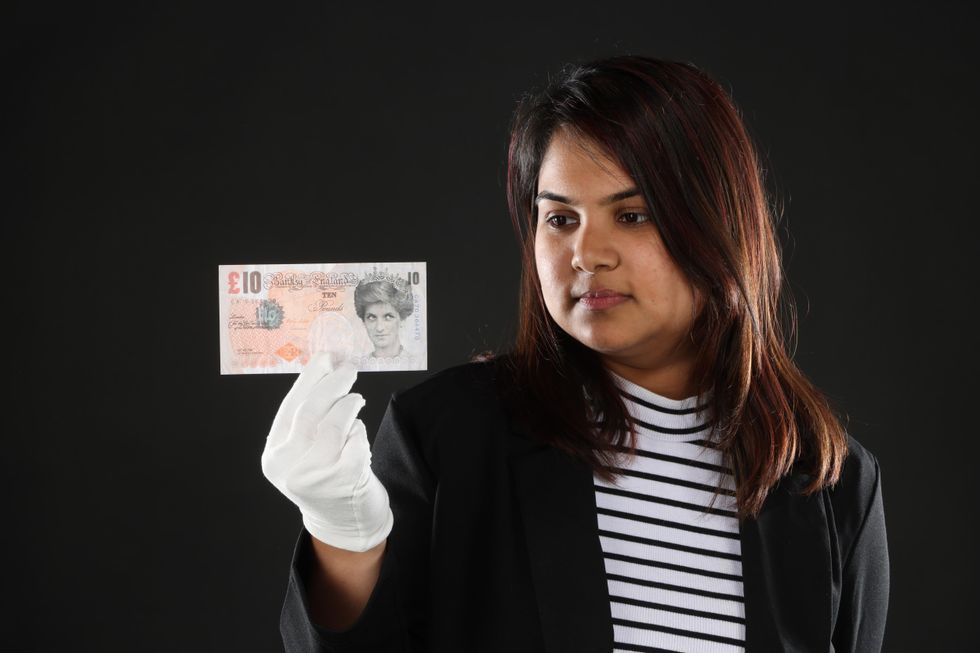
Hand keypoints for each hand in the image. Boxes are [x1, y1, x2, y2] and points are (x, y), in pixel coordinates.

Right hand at [261, 351, 393, 551]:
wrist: (345, 523)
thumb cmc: (326, 479)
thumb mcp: (304, 453)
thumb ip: (307, 420)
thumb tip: (325, 369)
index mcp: (274, 457)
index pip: (289, 408)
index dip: (309, 379)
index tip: (325, 358)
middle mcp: (289, 468)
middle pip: (310, 411)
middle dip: (332, 383)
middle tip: (348, 369)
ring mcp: (316, 476)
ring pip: (334, 423)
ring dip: (349, 404)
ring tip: (355, 400)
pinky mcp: (344, 481)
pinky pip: (356, 440)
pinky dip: (359, 431)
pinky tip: (357, 435)